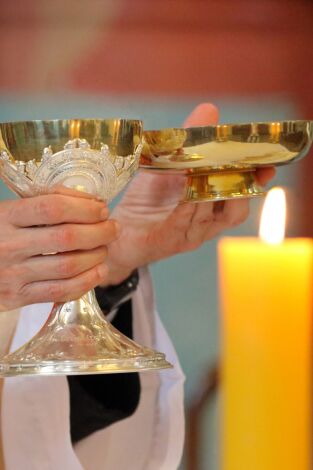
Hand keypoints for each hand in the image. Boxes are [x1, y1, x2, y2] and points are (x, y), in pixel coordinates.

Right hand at [0, 187, 118, 310]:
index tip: (101, 209)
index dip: (84, 208)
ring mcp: (13, 274)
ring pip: (69, 266)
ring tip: (105, 248)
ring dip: (97, 256)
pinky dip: (87, 281)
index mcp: (6, 216)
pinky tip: (99, 271)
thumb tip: (88, 200)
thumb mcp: (10, 209)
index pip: (53, 208)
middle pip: (67, 238)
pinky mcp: (18, 297)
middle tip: (113, 227)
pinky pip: (61, 292)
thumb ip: (44, 200)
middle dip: (100, 232)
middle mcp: (9, 245)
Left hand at [105, 103, 275, 283]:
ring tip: (206, 169)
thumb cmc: (146, 201)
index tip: (266, 165)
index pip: (243, 196)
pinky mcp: (169, 241)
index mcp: (211, 207)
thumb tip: (209, 110)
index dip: (256, 181)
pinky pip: (183, 225)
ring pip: (211, 217)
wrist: (117, 231)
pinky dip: (187, 207)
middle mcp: (206, 224)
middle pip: (235, 210)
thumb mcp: (166, 166)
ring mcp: (189, 235)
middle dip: (239, 187)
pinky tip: (186, 189)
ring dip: (210, 192)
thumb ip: (188, 142)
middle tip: (234, 164)